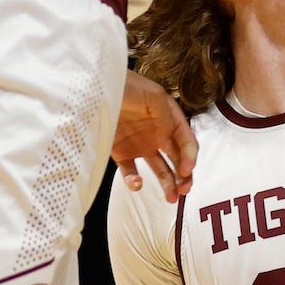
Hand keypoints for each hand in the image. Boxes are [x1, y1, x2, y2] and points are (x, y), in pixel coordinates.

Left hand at [115, 73, 197, 199]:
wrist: (94, 89)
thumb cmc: (127, 86)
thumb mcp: (154, 97)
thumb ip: (167, 119)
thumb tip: (170, 140)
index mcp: (170, 119)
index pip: (186, 142)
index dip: (189, 157)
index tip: (187, 170)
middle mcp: (158, 134)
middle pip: (177, 158)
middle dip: (184, 175)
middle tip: (185, 189)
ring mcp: (140, 145)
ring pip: (159, 169)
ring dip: (167, 183)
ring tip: (171, 197)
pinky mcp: (121, 154)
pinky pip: (131, 172)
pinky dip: (134, 181)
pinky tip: (137, 183)